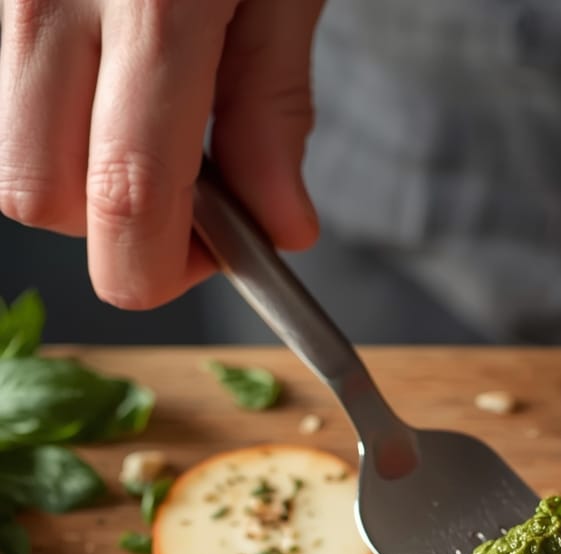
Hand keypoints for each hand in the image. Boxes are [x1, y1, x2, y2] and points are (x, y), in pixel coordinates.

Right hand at [0, 0, 323, 308]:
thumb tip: (279, 227)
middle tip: (193, 202)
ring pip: (14, 154)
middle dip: (117, 233)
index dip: (166, 264)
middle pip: (42, 197)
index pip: (128, 195)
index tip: (218, 260)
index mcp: (152, 8)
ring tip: (159, 134)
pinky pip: (13, 100)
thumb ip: (274, 110)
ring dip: (85, 181)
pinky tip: (123, 91)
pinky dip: (69, 127)